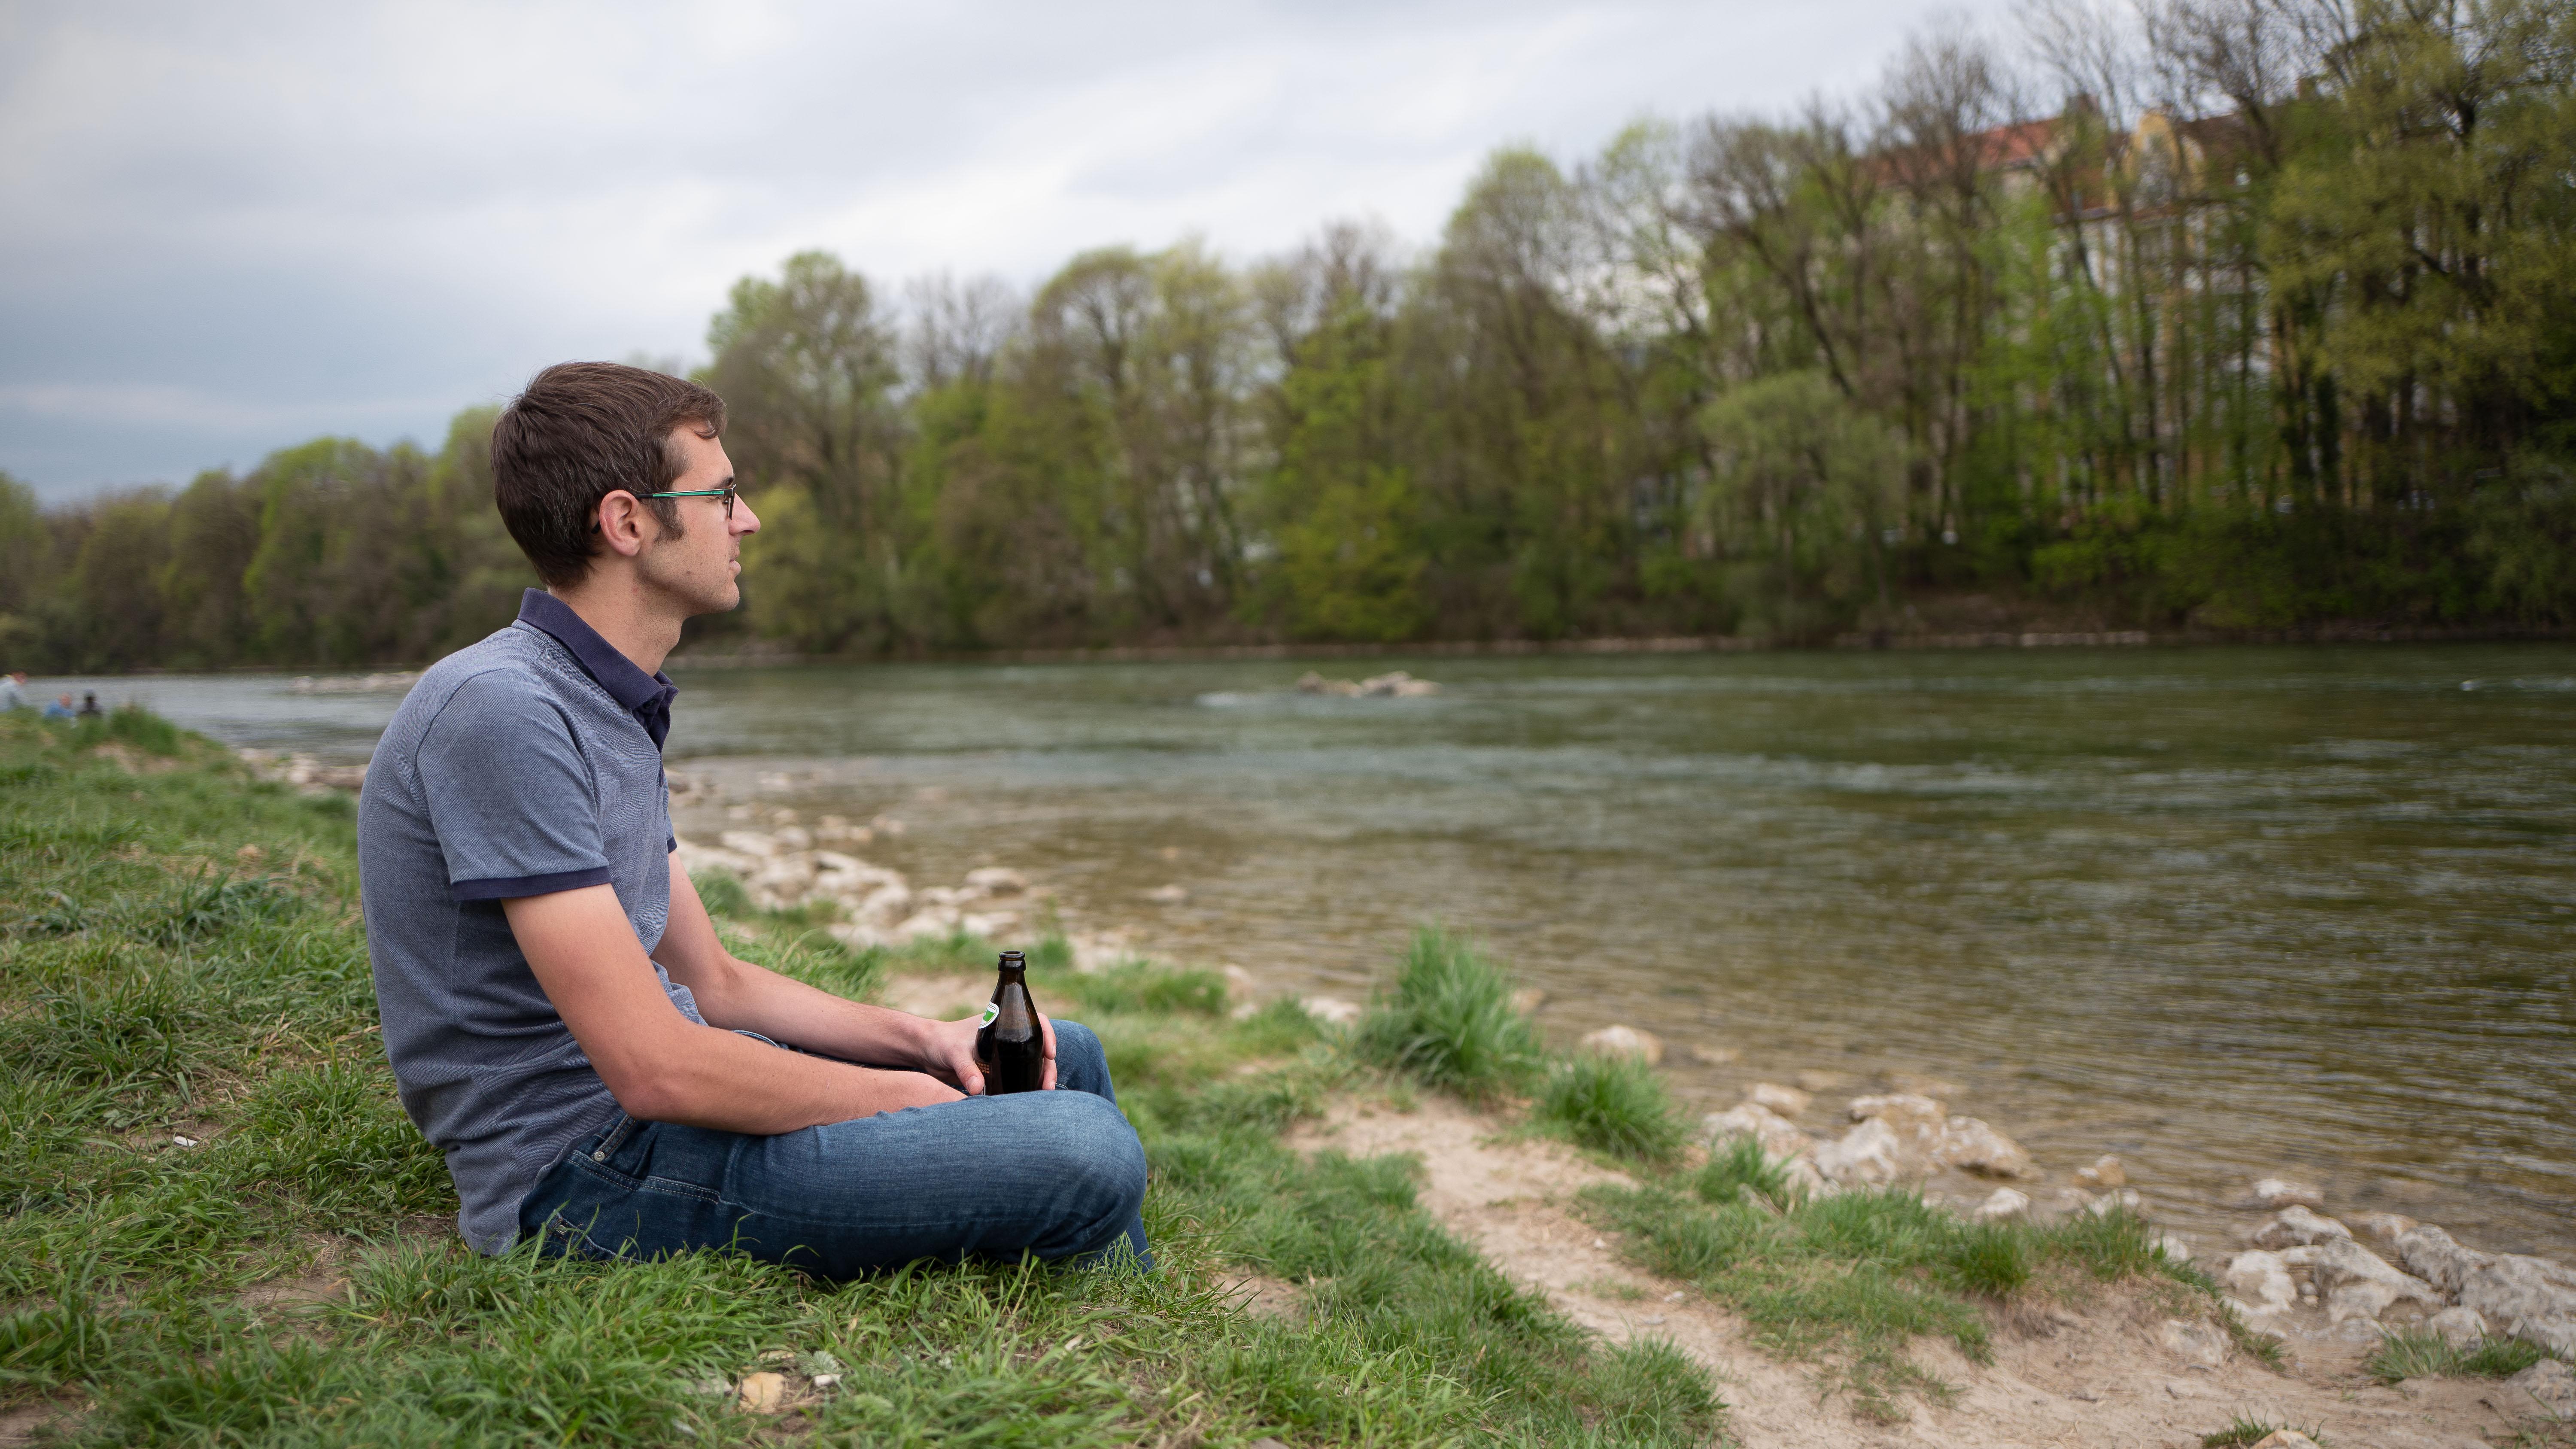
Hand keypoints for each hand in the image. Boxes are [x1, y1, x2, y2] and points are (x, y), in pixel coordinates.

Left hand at [914, 1012, 1057, 1094]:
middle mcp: (1008, 1037)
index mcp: (1003, 1022)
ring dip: (1041, 1076)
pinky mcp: (998, 1069)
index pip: (1036, 1021)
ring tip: (1043, 1094)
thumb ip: (966, 1069)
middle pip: (1038, 1047)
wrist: (926, 1052)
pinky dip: (1027, 1084)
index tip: (1050, 1053)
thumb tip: (978, 1089)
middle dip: (1048, 1066)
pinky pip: (1019, 1075)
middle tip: (1048, 1086)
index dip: (1048, 1034)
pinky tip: (1030, 1098)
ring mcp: (1004, 1053)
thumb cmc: (940, 1042)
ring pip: (1032, 1062)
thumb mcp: (954, 1053)